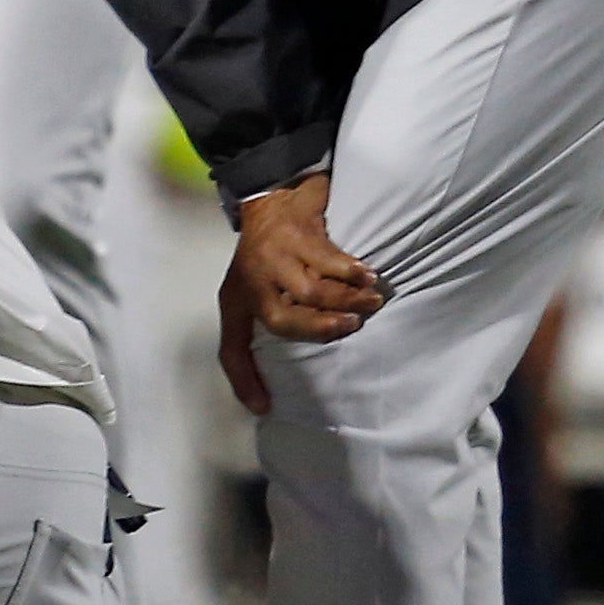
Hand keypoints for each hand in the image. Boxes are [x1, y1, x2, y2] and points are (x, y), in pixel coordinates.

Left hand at [216, 172, 382, 411]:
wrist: (269, 197)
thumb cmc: (263, 255)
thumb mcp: (247, 293)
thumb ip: (258, 334)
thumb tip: (262, 400)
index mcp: (238, 300)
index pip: (232, 347)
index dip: (243, 379)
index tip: (264, 407)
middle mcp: (251, 278)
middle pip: (283, 319)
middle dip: (321, 328)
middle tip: (352, 326)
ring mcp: (273, 253)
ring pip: (311, 290)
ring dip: (346, 300)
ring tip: (372, 301)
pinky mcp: (297, 231)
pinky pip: (329, 259)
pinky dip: (352, 271)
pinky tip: (368, 276)